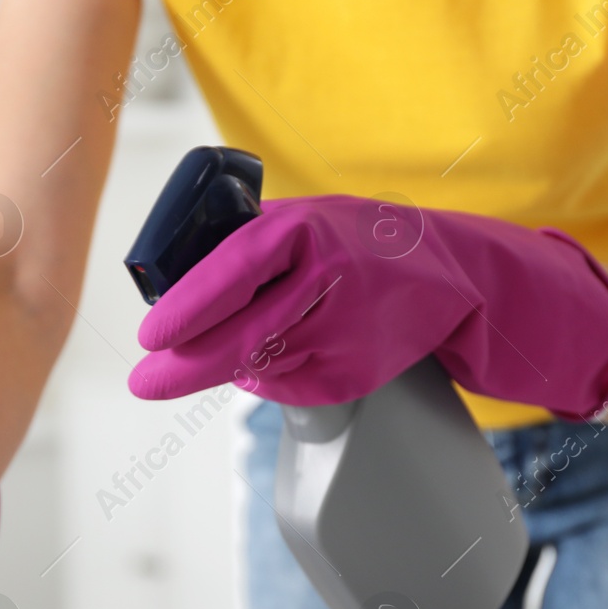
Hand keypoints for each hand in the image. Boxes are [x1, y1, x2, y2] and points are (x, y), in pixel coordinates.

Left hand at [128, 195, 607, 419]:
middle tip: (146, 382)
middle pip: (242, 335)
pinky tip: (290, 354)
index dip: (187, 306)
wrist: (461, 278)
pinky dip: (275, 378)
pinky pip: (293, 386)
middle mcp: (331, 279)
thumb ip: (249, 246)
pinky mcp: (360, 372)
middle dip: (185, 365)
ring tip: (225, 351)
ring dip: (233, 366)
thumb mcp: (307, 222)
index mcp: (309, 230)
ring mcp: (349, 331)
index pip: (234, 269)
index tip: (149, 334)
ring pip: (263, 366)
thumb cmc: (364, 243)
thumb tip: (171, 285)